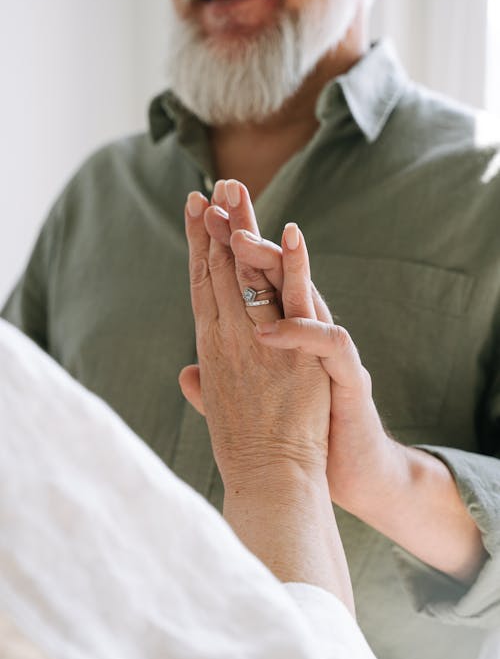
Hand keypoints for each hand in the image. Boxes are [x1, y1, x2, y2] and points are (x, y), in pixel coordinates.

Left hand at [200, 181, 486, 587]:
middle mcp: (303, 330)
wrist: (344, 470)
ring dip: (273, 262)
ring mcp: (326, 350)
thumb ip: (220, 381)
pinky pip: (327, 343)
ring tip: (240, 237)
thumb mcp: (255, 401)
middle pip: (271, 271)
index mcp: (277, 332)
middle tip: (224, 189)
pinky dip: (299, 332)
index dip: (219, 245)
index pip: (244, 278)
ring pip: (301, 293)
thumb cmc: (300, 433)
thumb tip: (187, 372)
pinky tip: (268, 328)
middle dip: (244, 229)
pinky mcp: (348, 374)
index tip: (195, 212)